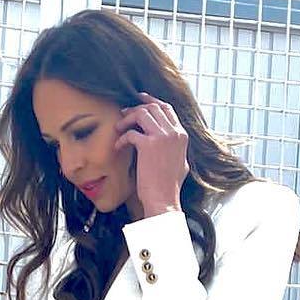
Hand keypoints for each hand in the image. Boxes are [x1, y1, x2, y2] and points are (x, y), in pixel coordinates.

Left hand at [115, 90, 186, 214]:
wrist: (164, 199)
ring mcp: (162, 137)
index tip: (140, 100)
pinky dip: (122, 138)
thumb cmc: (169, 186)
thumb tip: (171, 142)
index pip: (167, 108)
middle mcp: (174, 133)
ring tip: (119, 126)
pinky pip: (131, 133)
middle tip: (124, 112)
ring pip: (142, 113)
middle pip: (153, 108)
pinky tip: (118, 146)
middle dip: (137, 107)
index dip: (152, 101)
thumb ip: (176, 148)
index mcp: (182, 135)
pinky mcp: (148, 145)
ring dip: (128, 118)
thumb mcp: (181, 163)